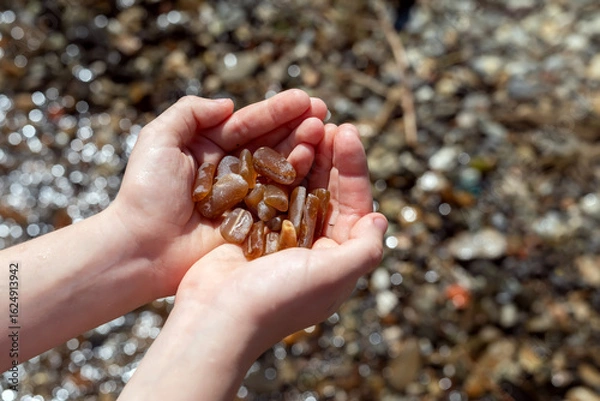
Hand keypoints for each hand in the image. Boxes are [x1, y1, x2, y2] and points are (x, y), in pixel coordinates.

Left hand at [109, 90, 327, 296]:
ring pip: (278, 167)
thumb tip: (228, 104)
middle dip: (296, 125)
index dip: (275, 112)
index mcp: (208, 148)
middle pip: (269, 143)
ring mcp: (243, 196)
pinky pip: (278, 197)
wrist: (142, 247)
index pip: (247, 124)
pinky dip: (297, 180)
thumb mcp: (158, 140)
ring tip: (321, 132)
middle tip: (323, 112)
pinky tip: (314, 162)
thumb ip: (189, 113)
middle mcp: (230, 170)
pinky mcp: (252, 221)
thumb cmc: (147, 193)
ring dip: (302, 147)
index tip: (303, 99)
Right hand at [176, 122, 386, 348]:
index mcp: (337, 257)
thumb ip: (364, 248)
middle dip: (331, 157)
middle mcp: (314, 247)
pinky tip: (277, 145)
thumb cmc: (277, 298)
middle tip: (327, 121)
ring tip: (307, 125)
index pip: (355, 204)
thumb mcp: (334, 275)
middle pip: (329, 191)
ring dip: (306, 157)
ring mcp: (282, 238)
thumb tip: (379, 218)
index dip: (355, 166)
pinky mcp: (254, 230)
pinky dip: (276, 170)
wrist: (216, 317)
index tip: (347, 131)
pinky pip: (271, 192)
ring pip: (301, 188)